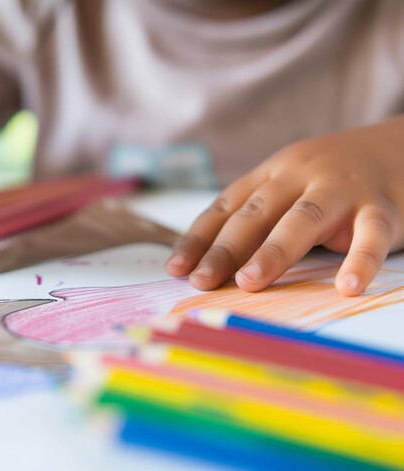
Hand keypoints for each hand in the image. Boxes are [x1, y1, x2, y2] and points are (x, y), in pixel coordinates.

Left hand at [166, 118, 403, 295]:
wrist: (398, 147)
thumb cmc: (330, 180)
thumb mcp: (287, 189)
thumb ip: (256, 220)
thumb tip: (211, 265)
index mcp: (270, 174)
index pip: (226, 207)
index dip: (198, 238)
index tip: (176, 268)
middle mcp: (299, 176)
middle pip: (255, 213)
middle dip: (225, 249)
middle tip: (202, 281)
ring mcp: (340, 189)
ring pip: (303, 219)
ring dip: (273, 251)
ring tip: (250, 282)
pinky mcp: (382, 206)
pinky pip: (371, 234)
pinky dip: (360, 260)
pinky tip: (346, 287)